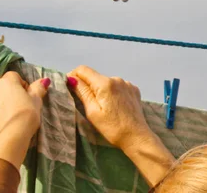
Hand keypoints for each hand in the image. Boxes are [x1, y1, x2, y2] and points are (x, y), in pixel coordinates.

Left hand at [0, 72, 49, 168]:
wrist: (11, 139)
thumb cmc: (26, 114)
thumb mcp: (37, 100)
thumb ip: (38, 88)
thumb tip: (43, 80)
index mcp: (6, 83)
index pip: (14, 76)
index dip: (23, 85)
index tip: (29, 95)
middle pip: (4, 89)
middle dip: (13, 94)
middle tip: (24, 106)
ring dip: (4, 106)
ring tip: (15, 117)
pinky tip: (7, 126)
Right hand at [67, 66, 174, 186]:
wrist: (137, 137)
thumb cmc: (112, 128)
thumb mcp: (92, 112)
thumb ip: (82, 92)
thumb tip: (71, 78)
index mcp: (105, 83)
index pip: (83, 69)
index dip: (73, 76)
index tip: (70, 87)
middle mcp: (117, 78)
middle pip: (95, 76)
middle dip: (88, 86)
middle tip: (87, 104)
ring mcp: (127, 83)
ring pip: (106, 82)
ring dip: (101, 90)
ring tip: (103, 108)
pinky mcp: (134, 89)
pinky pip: (117, 86)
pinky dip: (112, 93)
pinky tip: (114, 106)